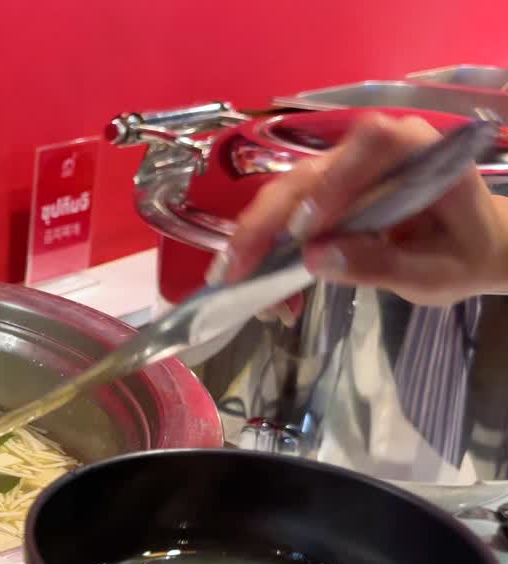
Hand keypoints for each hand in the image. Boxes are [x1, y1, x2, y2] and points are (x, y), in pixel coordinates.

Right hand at [219, 113, 507, 306]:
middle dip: (268, 219)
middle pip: (310, 172)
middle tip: (238, 267)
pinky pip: (287, 208)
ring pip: (287, 190)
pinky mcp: (324, 190)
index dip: (332, 181)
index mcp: (418, 152)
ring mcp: (344, 168)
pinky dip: (266, 241)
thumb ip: (382, 265)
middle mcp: (373, 150)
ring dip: (256, 233)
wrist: (472, 244)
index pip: (371, 144)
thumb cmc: (463, 253)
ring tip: (234, 276)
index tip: (306, 230)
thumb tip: (315, 259)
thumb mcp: (435, 274)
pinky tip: (252, 273)